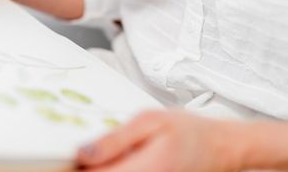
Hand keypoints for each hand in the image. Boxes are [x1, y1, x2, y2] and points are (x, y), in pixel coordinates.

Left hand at [77, 111, 242, 171]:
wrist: (219, 148)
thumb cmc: (188, 131)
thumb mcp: (149, 121)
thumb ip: (114, 139)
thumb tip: (82, 153)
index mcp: (145, 169)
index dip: (75, 166)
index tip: (67, 153)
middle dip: (87, 168)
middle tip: (85, 152)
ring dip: (100, 170)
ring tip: (103, 154)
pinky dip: (111, 171)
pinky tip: (114, 162)